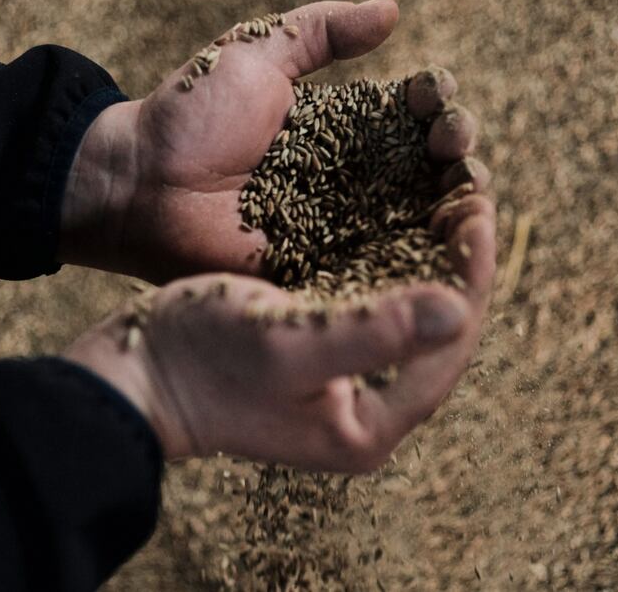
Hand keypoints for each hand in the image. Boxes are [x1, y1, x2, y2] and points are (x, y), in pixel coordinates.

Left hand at [59, 0, 479, 282]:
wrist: (139, 181)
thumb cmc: (190, 113)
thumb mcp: (258, 52)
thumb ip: (321, 29)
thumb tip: (393, 10)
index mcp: (345, 129)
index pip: (415, 117)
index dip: (437, 106)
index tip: (433, 98)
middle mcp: (353, 180)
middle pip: (429, 169)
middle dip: (456, 152)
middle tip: (452, 144)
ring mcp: (342, 229)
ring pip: (419, 219)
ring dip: (454, 205)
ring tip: (466, 194)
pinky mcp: (325, 272)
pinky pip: (383, 272)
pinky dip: (421, 263)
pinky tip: (446, 249)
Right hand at [62, 187, 493, 472]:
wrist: (139, 372)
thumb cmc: (203, 359)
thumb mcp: (287, 341)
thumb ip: (373, 332)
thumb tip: (459, 310)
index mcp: (372, 424)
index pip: (451, 344)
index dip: (473, 274)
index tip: (479, 209)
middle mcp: (370, 407)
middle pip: (440, 328)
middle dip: (460, 261)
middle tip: (471, 193)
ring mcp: (348, 380)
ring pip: (415, 310)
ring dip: (433, 254)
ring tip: (446, 195)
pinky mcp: (325, 351)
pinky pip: (381, 300)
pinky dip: (396, 257)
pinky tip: (401, 215)